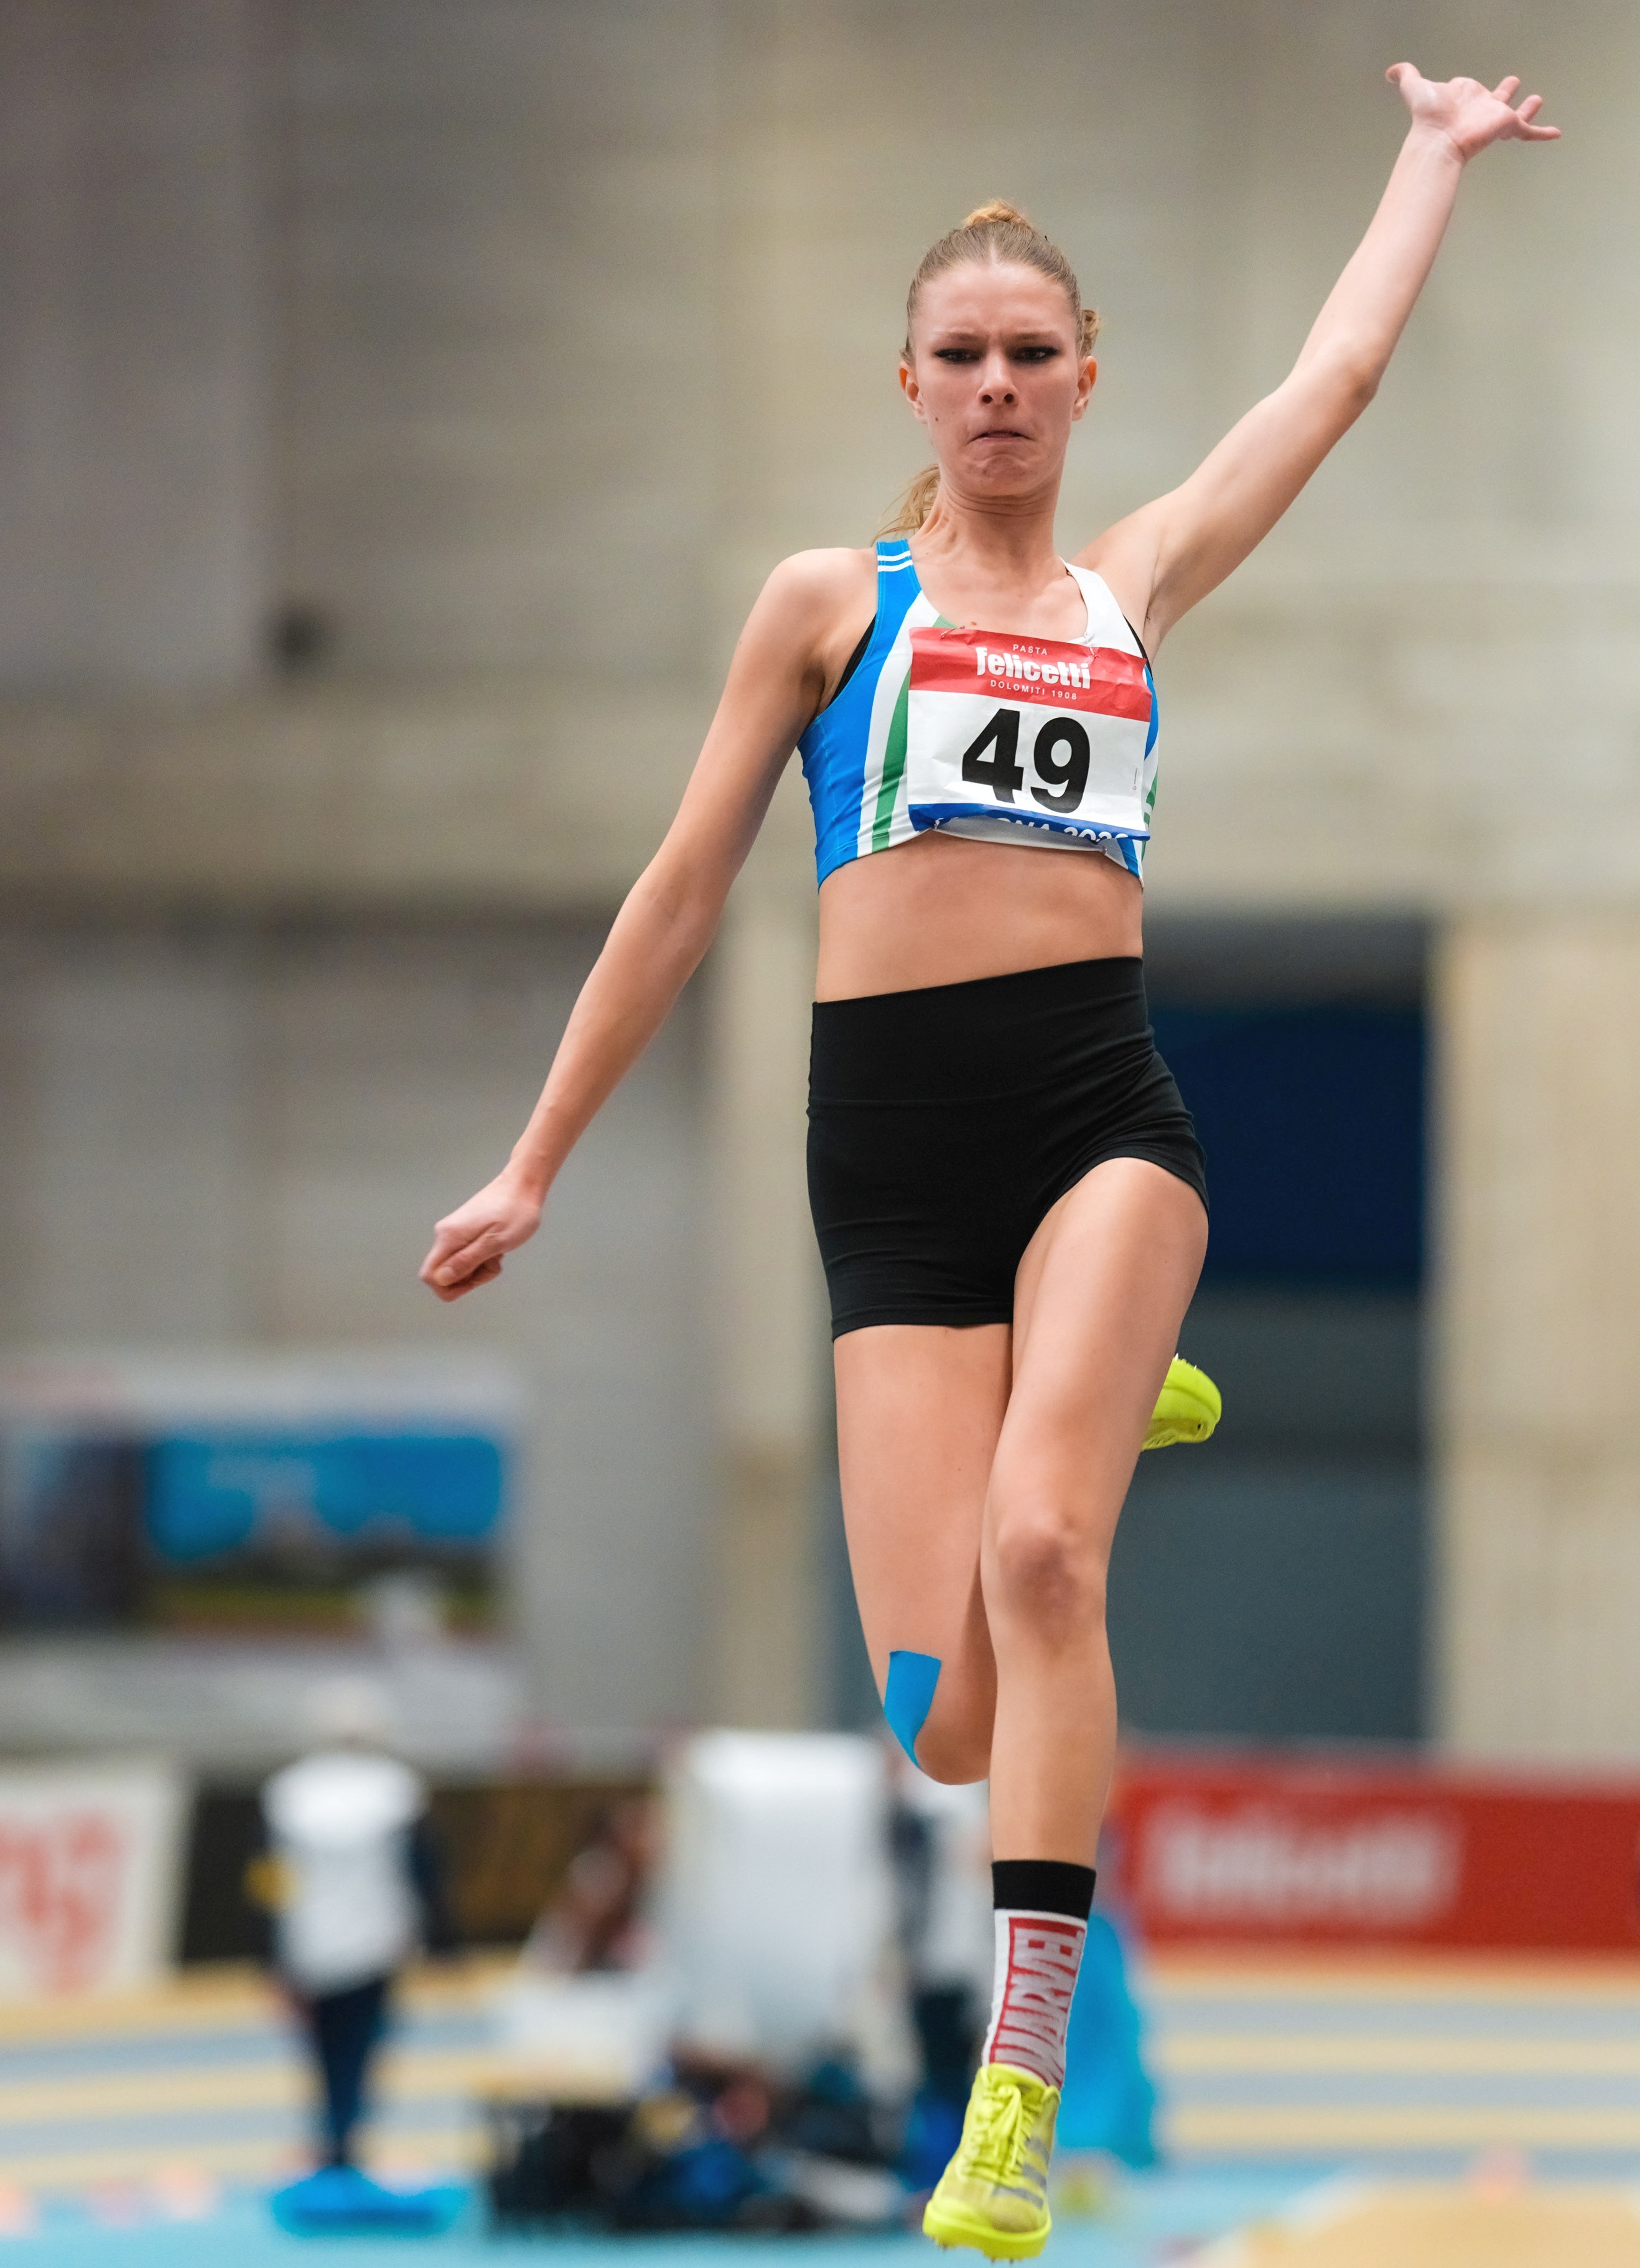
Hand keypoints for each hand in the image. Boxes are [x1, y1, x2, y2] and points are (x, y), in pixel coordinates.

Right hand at [419, 1169, 542, 1301]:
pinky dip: (482, 1259)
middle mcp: (445, 1235)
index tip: (474, 1280)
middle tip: (493, 1263)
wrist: (523, 1186)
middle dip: (469, 1278)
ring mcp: (454, 1233)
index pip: (429, 1275)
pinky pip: (466, 1257)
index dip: (449, 1286)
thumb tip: (441, 1279)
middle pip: (445, 1274)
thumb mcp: (495, 1242)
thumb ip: (467, 1261)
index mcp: (449, 1237)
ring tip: (498, 1253)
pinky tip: (497, 1248)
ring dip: (479, 1269)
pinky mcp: (463, 1232)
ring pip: (458, 1267)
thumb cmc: (515, 1212)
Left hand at [1387, 63, 1559, 159]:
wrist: (1439, 138)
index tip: (1469, 86)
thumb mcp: (1415, 88)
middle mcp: (1481, 106)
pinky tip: (1556, 134)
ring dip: (1526, 108)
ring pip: (1515, 113)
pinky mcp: (1506, 127)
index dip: (1468, 88)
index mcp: (1465, 96)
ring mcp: (1495, 118)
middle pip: (1496, 97)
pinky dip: (1542, 133)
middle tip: (1513, 83)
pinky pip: (1528, 131)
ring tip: (1537, 100)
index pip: (1470, 89)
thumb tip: (1391, 71)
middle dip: (1504, 91)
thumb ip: (1406, 75)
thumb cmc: (1428, 115)